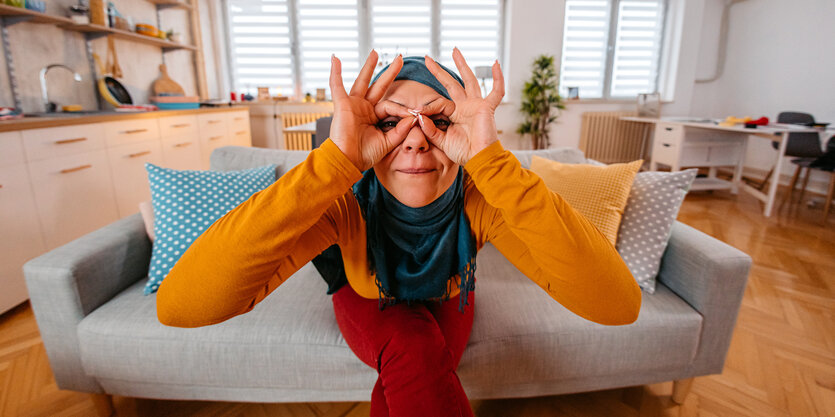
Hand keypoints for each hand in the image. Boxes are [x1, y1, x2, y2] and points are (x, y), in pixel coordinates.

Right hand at [329, 51, 416, 170]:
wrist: (347, 161)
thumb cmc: (364, 155)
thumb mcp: (388, 142)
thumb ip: (400, 130)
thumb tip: (413, 117)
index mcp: (373, 117)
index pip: (391, 106)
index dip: (402, 110)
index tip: (413, 115)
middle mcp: (364, 108)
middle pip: (378, 86)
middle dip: (390, 73)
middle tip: (400, 58)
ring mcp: (353, 105)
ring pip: (362, 81)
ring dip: (368, 66)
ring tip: (375, 52)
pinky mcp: (342, 105)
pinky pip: (337, 86)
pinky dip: (335, 72)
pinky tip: (335, 58)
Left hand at [418, 48, 504, 165]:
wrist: (479, 159)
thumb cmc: (463, 152)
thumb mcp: (441, 141)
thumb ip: (430, 129)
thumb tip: (419, 115)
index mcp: (454, 114)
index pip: (438, 102)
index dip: (427, 106)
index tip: (414, 111)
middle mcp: (465, 106)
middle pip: (451, 84)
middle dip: (439, 71)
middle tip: (427, 58)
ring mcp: (476, 105)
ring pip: (469, 80)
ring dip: (462, 65)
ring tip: (454, 50)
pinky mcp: (487, 107)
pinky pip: (496, 91)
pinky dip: (497, 78)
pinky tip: (495, 63)